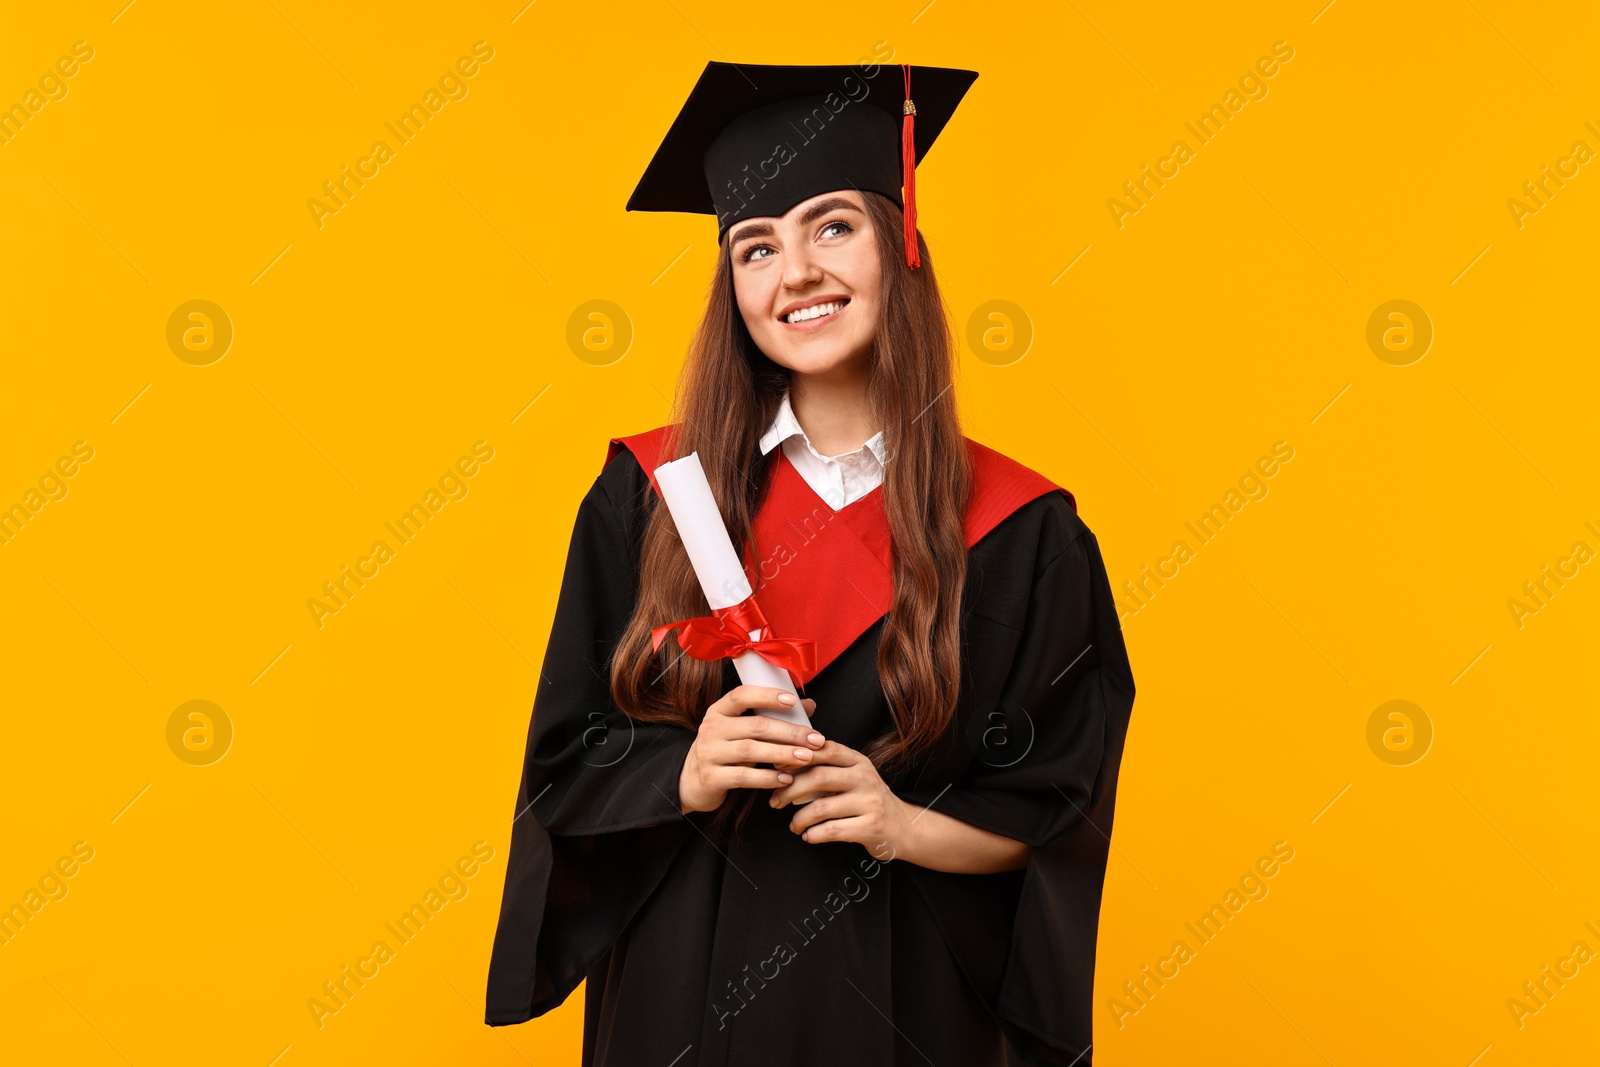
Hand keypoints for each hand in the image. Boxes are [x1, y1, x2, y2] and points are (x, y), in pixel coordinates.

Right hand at [678, 685, 821, 814]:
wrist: (692, 781)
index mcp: (719, 711)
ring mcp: (709, 753)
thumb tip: (809, 705)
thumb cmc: (726, 751)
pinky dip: (768, 778)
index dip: (767, 696)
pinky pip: (744, 777)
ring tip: (806, 757)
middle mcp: (711, 729)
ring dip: (783, 754)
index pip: (742, 695)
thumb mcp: (742, 731)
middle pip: (755, 726)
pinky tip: (786, 779)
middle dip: (789, 732)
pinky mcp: (711, 777)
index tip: (793, 701)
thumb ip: (773, 718)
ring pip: (751, 751)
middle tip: (815, 739)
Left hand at [768, 739, 912, 856]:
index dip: (798, 756)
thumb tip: (784, 765)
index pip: (826, 749)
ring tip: (794, 825)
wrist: (903, 827)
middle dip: (789, 790)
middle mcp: (865, 778)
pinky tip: (809, 836)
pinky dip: (813, 835)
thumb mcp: (854, 777)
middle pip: (818, 777)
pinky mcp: (870, 827)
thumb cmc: (868, 800)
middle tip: (775, 802)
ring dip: (799, 819)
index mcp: (858, 762)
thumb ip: (828, 768)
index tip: (777, 768)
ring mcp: (870, 802)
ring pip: (821, 808)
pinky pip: (831, 831)